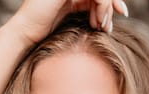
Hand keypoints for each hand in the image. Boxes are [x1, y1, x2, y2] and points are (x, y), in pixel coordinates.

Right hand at [11, 0, 128, 44]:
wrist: (26, 34)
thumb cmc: (45, 33)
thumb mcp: (72, 20)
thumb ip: (88, 14)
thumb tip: (108, 21)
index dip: (112, 0)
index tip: (121, 14)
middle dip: (112, 4)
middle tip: (108, 26)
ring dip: (105, 9)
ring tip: (102, 27)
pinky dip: (101, 7)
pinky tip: (97, 23)